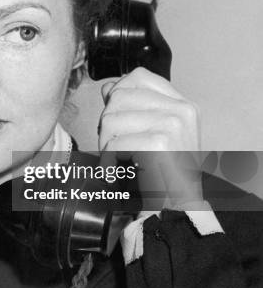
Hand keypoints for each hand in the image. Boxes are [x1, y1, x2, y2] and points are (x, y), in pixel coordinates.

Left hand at [97, 67, 202, 209]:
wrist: (178, 211)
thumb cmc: (163, 176)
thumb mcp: (154, 134)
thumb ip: (132, 108)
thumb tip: (108, 87)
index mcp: (183, 104)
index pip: (138, 76)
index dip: (119, 93)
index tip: (118, 118)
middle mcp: (182, 110)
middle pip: (119, 96)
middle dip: (107, 124)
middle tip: (115, 148)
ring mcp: (174, 124)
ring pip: (111, 119)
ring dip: (105, 144)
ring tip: (118, 161)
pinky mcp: (162, 142)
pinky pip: (115, 142)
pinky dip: (109, 161)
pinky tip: (117, 172)